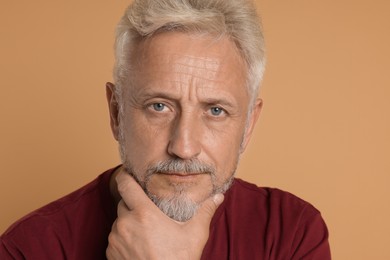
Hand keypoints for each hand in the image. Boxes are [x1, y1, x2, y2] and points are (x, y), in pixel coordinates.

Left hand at [106, 169, 223, 259]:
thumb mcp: (195, 235)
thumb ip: (205, 212)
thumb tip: (218, 197)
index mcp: (144, 214)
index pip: (125, 185)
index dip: (126, 177)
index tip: (129, 175)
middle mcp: (125, 224)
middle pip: (124, 203)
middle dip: (134, 205)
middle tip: (149, 214)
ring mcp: (116, 240)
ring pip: (119, 222)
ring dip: (129, 223)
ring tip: (147, 234)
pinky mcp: (110, 254)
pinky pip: (115, 239)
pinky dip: (124, 239)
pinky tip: (140, 247)